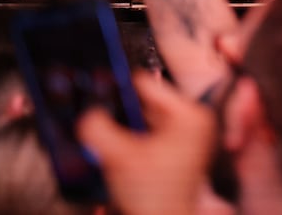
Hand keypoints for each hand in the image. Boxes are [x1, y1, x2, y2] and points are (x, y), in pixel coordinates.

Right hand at [77, 74, 216, 214]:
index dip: (117, 85)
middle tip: (94, 112)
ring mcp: (188, 136)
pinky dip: (129, 137)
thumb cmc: (154, 198)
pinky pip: (147, 132)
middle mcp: (194, 120)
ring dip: (122, 125)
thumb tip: (87, 111)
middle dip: (118, 109)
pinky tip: (114, 148)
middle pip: (144, 101)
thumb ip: (97, 127)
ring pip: (143, 117)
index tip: (96, 86)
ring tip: (101, 132)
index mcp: (189, 114)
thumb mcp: (118, 156)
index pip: (145, 82)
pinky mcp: (178, 150)